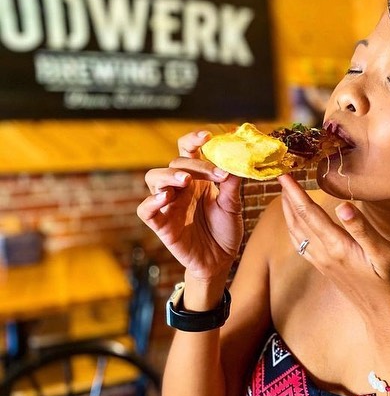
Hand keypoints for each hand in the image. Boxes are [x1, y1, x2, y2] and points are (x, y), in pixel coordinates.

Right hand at [137, 130, 243, 281]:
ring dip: (169, 175)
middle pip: (176, 163)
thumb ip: (232, 184)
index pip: (188, 150)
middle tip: (216, 173)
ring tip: (186, 180)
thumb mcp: (232, 205)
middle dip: (195, 164)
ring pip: (154, 178)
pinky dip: (151, 201)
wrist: (220, 260)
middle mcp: (180, 187)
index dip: (194, 140)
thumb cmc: (225, 230)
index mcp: (197, 178)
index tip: (208, 135)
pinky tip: (165, 198)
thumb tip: (238, 160)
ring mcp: (168, 204)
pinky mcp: (161, 224)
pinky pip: (145, 209)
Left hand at [277, 174, 389, 319]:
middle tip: (279, 177)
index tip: (283, 175)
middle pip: (298, 221)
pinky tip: (297, 224)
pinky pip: (302, 244)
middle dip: (287, 198)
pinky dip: (295, 228)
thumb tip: (342, 206)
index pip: (309, 213)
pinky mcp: (326, 268)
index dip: (295, 193)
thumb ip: (362, 229)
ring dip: (288, 212)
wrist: (387, 317)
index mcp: (337, 246)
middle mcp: (324, 253)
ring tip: (285, 195)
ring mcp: (323, 262)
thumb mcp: (384, 254)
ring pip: (297, 233)